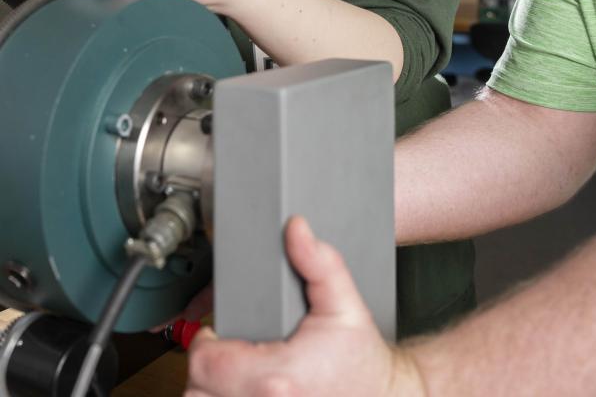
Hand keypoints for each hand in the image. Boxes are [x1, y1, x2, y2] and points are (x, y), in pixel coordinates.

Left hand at [184, 217, 422, 396]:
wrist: (384, 395)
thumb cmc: (362, 358)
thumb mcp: (345, 302)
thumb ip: (319, 261)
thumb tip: (295, 229)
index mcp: (277, 377)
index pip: (206, 363)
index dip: (204, 341)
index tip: (216, 330)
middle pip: (197, 392)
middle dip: (205, 367)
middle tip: (224, 349)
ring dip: (211, 389)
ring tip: (229, 371)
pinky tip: (239, 390)